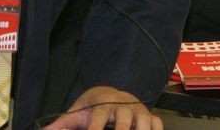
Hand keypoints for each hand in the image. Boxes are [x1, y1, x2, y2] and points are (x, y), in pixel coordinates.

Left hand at [45, 85, 162, 129]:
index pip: (100, 115)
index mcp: (103, 104)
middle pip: (124, 119)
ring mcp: (138, 111)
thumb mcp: (77, 113)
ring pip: (144, 121)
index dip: (96, 127)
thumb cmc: (93, 107)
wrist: (112, 93)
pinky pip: (157, 124)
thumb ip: (61, 124)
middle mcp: (122, 105)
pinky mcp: (150, 118)